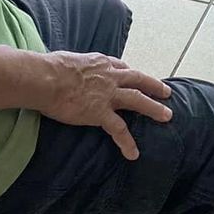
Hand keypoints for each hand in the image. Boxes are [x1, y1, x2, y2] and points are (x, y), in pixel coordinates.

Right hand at [40, 51, 173, 159]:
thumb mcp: (66, 61)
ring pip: (137, 100)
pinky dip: (127, 142)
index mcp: (99, 63)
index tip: (134, 76)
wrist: (46, 79)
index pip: (120, 66)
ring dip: (154, 108)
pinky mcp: (101, 112)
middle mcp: (108, 76)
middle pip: (137, 79)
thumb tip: (62, 70)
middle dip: (153, 85)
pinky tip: (133, 153)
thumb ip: (71, 67)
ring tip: (167, 116)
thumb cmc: (48, 68)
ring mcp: (107, 94)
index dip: (128, 72)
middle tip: (166, 92)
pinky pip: (119, 129)